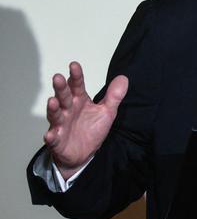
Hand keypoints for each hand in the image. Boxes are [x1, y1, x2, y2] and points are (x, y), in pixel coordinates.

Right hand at [44, 62, 127, 178]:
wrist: (84, 153)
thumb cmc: (92, 129)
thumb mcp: (107, 112)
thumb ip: (114, 96)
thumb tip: (123, 78)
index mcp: (80, 101)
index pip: (77, 86)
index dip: (76, 76)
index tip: (74, 65)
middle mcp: (68, 110)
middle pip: (64, 97)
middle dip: (60, 88)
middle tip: (57, 77)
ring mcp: (61, 124)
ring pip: (55, 114)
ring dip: (53, 108)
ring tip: (52, 101)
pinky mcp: (57, 140)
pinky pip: (53, 138)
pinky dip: (51, 137)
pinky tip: (50, 135)